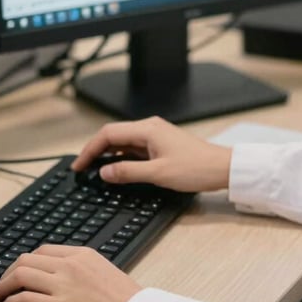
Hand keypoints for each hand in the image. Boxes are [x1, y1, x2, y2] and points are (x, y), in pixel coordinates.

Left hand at [0, 245, 141, 301]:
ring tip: (0, 295)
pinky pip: (24, 299)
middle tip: (4, 283)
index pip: (43, 251)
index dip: (25, 261)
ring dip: (4, 285)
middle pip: (26, 260)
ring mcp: (63, 285)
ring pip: (20, 275)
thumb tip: (63, 278)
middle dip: (10, 271)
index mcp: (82, 254)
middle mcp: (70, 265)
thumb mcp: (104, 272)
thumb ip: (83, 270)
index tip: (19, 271)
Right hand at [72, 116, 231, 192]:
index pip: (108, 134)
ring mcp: (155, 135)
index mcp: (147, 130)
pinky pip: (134, 147)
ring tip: (95, 170)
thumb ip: (128, 172)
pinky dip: (121, 157)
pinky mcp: (161, 144)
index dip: (90, 149)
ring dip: (108, 154)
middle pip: (113, 134)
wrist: (223, 168)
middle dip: (95, 151)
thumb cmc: (196, 168)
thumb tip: (104, 172)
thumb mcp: (158, 174)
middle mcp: (149, 128)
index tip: (79, 166)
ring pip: (123, 141)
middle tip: (82, 169)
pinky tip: (117, 169)